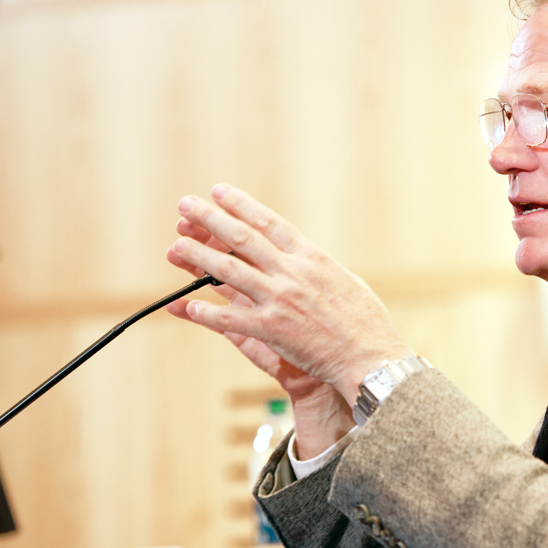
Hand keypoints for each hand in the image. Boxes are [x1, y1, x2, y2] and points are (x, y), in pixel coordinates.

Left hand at [166, 212, 357, 458]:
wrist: (370, 356)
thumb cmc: (366, 321)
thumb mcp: (347, 281)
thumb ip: (320, 269)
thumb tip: (306, 259)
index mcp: (312, 257)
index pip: (269, 223)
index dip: (241, 205)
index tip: (219, 192)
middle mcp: (292, 273)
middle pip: (242, 239)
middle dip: (210, 219)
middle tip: (186, 205)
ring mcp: (279, 300)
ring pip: (228, 272)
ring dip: (199, 256)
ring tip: (176, 245)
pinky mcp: (271, 330)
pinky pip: (229, 319)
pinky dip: (206, 312)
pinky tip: (186, 305)